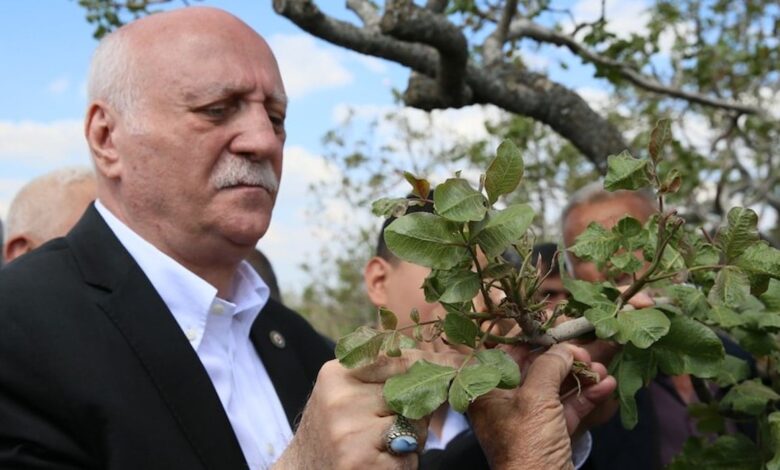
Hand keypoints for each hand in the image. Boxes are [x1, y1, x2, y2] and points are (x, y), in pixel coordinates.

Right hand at [275, 350, 462, 469]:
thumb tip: (444, 360)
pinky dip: (403, 465)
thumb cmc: (335, 429)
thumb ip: (384, 374)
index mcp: (338, 373)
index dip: (437, 362)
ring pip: (415, 427)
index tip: (466, 363)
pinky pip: (408, 459)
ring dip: (411, 440)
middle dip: (419, 411)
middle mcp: (340, 398)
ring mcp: (348, 432)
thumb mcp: (347, 392)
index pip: (399, 359)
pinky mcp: (358, 462)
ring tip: (382, 447)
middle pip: (412, 394)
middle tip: (394, 425)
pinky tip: (378, 464)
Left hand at [468, 344, 615, 469]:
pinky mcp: (551, 434)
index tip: (558, 331)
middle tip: (588, 351)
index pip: (506, 354)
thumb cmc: (527, 445)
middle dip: (566, 359)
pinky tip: (607, 386)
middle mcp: (505, 402)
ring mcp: (529, 419)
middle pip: (537, 369)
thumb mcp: (535, 399)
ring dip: (582, 376)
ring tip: (602, 369)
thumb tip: (563, 348)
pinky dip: (588, 396)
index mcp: (487, 391)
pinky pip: (569, 407)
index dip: (533, 340)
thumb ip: (548, 366)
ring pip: (557, 387)